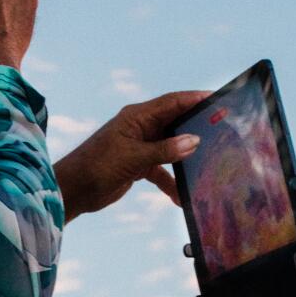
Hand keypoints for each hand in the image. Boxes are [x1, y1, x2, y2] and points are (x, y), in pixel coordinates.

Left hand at [52, 91, 208, 222]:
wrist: (72, 191)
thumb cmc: (97, 167)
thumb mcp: (134, 158)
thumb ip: (165, 150)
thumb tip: (194, 141)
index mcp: (137, 117)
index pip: (172, 102)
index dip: (195, 99)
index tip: (218, 99)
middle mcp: (140, 127)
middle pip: (175, 123)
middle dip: (196, 128)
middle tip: (223, 131)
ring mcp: (139, 146)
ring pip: (171, 148)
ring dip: (185, 159)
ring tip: (208, 165)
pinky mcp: (137, 165)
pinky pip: (161, 170)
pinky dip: (171, 182)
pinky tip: (181, 197)